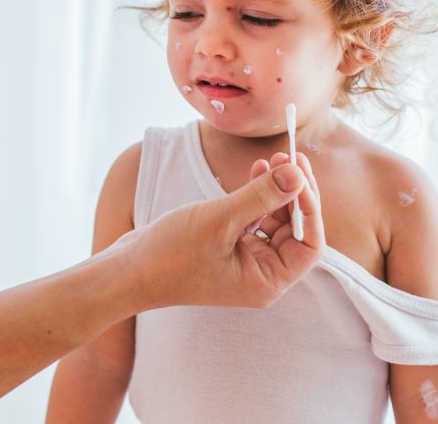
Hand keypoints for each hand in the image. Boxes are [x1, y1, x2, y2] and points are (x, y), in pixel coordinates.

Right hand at [108, 151, 324, 309]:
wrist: (126, 271)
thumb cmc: (171, 254)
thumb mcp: (221, 219)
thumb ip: (262, 195)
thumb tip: (297, 173)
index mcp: (267, 281)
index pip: (310, 245)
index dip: (311, 208)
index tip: (300, 173)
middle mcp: (261, 274)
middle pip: (295, 230)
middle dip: (295, 192)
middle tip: (291, 156)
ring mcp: (244, 260)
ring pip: (275, 220)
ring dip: (277, 189)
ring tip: (274, 158)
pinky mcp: (228, 246)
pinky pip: (254, 218)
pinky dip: (257, 195)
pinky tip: (256, 170)